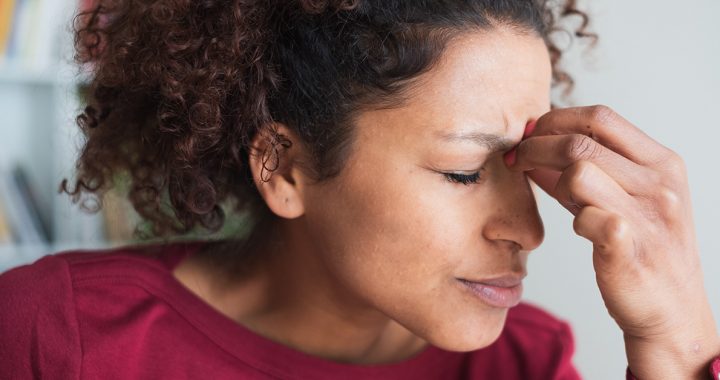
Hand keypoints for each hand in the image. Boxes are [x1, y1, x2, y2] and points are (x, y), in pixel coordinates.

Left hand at [505, 105, 719, 378]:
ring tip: (549, 194)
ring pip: (578, 172)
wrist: (672, 312)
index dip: (556, 120)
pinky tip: (579, 228)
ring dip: (551, 180)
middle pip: (581, 141)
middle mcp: (660, 184)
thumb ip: (585, 173)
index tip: (529, 133)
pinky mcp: (629, 248)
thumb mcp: (624, 200)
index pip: (600, 118)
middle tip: (515, 157)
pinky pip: (584, 217)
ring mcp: (648, 216)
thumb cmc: (643, 251)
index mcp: (662, 164)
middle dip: (536, 144)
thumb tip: (534, 146)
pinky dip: (573, 219)